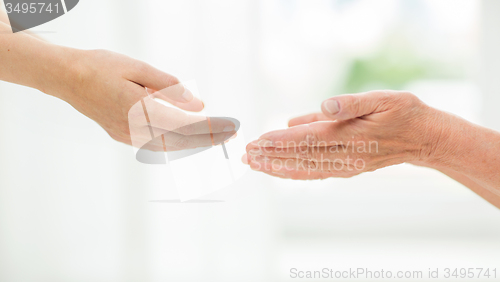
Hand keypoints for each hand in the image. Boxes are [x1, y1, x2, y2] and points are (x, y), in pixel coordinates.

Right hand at [49, 49, 235, 151]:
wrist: (66, 78)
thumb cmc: (101, 67)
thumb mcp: (138, 68)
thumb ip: (169, 88)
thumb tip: (198, 103)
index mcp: (139, 108)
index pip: (184, 124)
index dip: (210, 128)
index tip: (230, 127)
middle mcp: (134, 128)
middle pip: (180, 140)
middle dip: (208, 139)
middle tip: (230, 135)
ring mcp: (126, 135)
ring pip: (169, 146)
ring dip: (194, 143)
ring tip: (215, 137)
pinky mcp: (121, 135)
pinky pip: (155, 144)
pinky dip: (175, 142)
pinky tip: (187, 138)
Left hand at [243, 91, 445, 179]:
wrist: (424, 139)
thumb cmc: (404, 113)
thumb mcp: (383, 99)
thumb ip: (352, 103)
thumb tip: (323, 106)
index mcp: (352, 135)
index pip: (309, 139)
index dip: (282, 140)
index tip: (259, 141)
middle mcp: (346, 155)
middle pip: (302, 157)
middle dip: (272, 156)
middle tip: (246, 155)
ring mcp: (346, 166)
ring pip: (306, 169)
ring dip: (278, 167)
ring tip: (254, 165)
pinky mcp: (347, 169)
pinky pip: (316, 173)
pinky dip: (294, 173)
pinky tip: (278, 171)